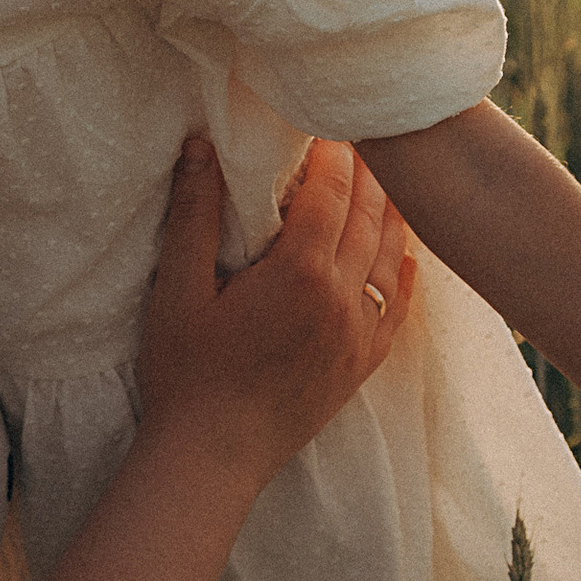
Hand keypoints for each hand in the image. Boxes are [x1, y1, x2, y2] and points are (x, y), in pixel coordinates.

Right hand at [133, 135, 413, 492]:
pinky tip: (403, 258)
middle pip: (367, 214)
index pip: (330, 189)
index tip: (325, 122)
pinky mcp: (360, 366)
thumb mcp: (178, 288)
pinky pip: (397, 310)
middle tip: (357, 139)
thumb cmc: (185, 374)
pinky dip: (402, 274)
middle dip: (363, 171)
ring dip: (388, 212)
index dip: (330, 151)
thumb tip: (201, 147)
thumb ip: (195, 214)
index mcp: (299, 270)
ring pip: (389, 255)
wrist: (212, 458)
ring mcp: (358, 333)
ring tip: (379, 183)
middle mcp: (341, 296)